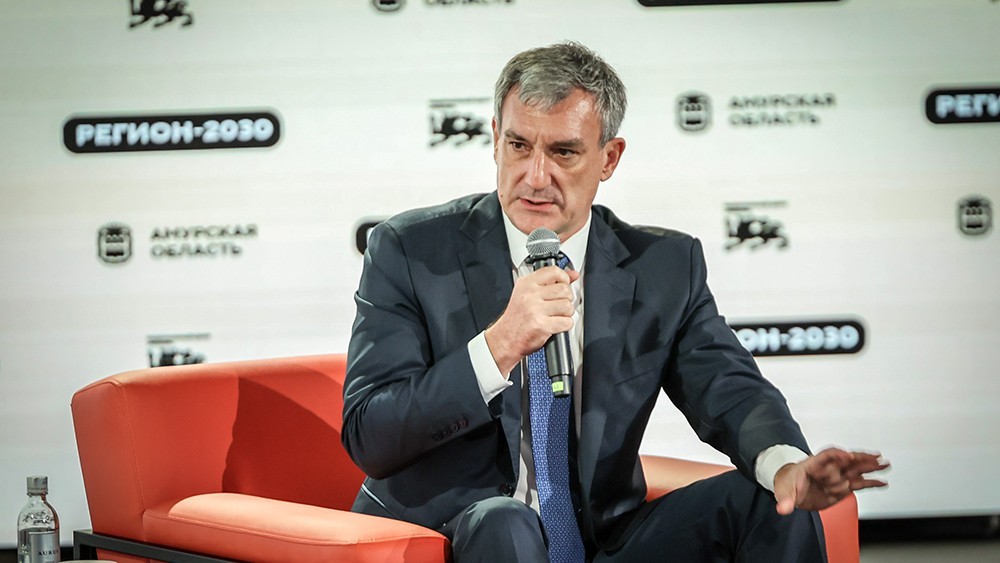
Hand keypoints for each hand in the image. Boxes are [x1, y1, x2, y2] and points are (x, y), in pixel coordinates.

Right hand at [485, 265, 579, 373]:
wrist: (505, 338)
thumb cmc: (517, 318)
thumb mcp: (528, 294)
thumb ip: (551, 282)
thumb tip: (573, 275)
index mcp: (526, 284)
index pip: (553, 271)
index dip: (564, 278)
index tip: (564, 284)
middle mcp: (530, 294)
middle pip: (564, 289)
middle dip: (566, 299)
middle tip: (558, 305)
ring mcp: (535, 310)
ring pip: (567, 306)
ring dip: (566, 314)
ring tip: (555, 316)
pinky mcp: (542, 325)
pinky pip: (566, 322)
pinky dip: (565, 325)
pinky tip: (555, 325)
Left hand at [773, 447, 889, 514]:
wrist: (792, 487)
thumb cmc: (788, 482)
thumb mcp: (784, 491)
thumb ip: (785, 500)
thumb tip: (783, 509)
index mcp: (813, 464)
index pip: (826, 456)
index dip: (837, 454)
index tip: (846, 455)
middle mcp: (828, 468)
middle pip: (846, 459)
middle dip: (860, 457)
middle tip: (875, 457)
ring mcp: (837, 476)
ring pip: (856, 469)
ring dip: (870, 466)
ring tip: (885, 464)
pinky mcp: (842, 487)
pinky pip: (859, 483)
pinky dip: (871, 482)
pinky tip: (882, 482)